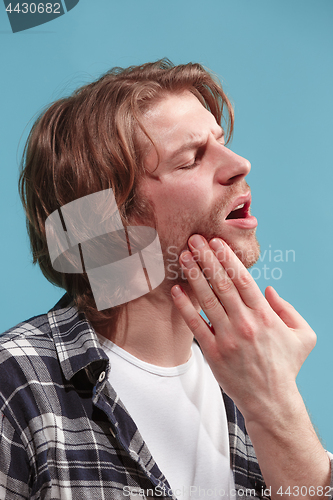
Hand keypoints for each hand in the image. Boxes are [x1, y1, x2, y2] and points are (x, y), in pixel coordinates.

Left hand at [171, 234, 316, 425]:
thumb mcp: (303, 336)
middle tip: (194, 239)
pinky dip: (185, 307)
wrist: (271, 401)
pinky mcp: (214, 353)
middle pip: (222, 283)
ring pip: (208, 299)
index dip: (228, 258)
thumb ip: (288, 309)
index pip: (243, 279)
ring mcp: (228, 338)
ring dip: (194, 275)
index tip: (216, 241)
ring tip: (183, 256)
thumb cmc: (286, 366)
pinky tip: (177, 290)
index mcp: (265, 315)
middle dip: (207, 258)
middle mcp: (245, 323)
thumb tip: (269, 289)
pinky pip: (196, 325)